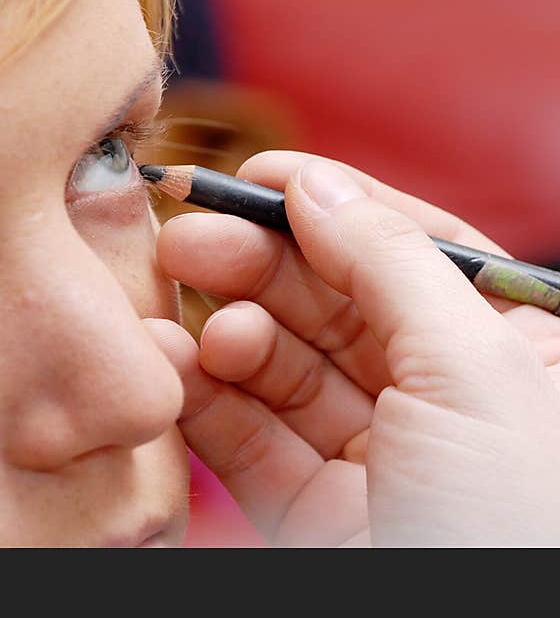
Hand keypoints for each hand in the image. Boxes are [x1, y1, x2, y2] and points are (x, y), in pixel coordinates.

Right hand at [144, 150, 559, 545]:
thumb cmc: (519, 517)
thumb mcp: (474, 370)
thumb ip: (389, 265)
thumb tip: (317, 186)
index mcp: (500, 348)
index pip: (405, 249)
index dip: (329, 206)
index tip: (255, 176)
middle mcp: (433, 395)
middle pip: (328, 302)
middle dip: (257, 266)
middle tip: (188, 240)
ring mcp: (368, 452)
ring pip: (279, 369)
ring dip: (223, 334)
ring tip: (178, 318)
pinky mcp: (312, 508)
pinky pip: (250, 437)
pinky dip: (206, 401)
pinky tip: (174, 367)